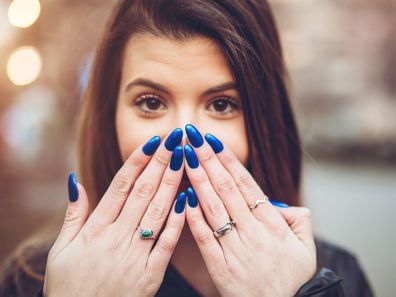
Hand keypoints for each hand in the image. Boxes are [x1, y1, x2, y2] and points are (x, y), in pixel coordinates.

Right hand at [44, 128, 186, 296]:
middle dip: (161, 163)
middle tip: (176, 138)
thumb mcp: (62, 249)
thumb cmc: (69, 285)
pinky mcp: (150, 274)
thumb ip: (73, 214)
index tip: (154, 141)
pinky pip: (166, 244)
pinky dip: (177, 221)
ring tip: (185, 159)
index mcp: (96, 229)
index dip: (139, 161)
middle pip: (143, 192)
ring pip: (157, 212)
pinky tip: (188, 199)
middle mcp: (117, 237)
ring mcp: (135, 255)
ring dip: (172, 183)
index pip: (121, 186)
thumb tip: (76, 181)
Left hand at [183, 124, 315, 296]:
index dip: (229, 162)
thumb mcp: (305, 248)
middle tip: (192, 138)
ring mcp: (234, 248)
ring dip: (198, 180)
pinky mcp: (219, 265)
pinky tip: (183, 196)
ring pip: (213, 208)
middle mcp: (252, 232)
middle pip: (226, 189)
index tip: (214, 142)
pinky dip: (193, 217)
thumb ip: (299, 220)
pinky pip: (204, 237)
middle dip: (208, 161)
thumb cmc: (290, 278)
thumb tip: (283, 203)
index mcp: (271, 224)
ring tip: (184, 158)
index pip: (246, 185)